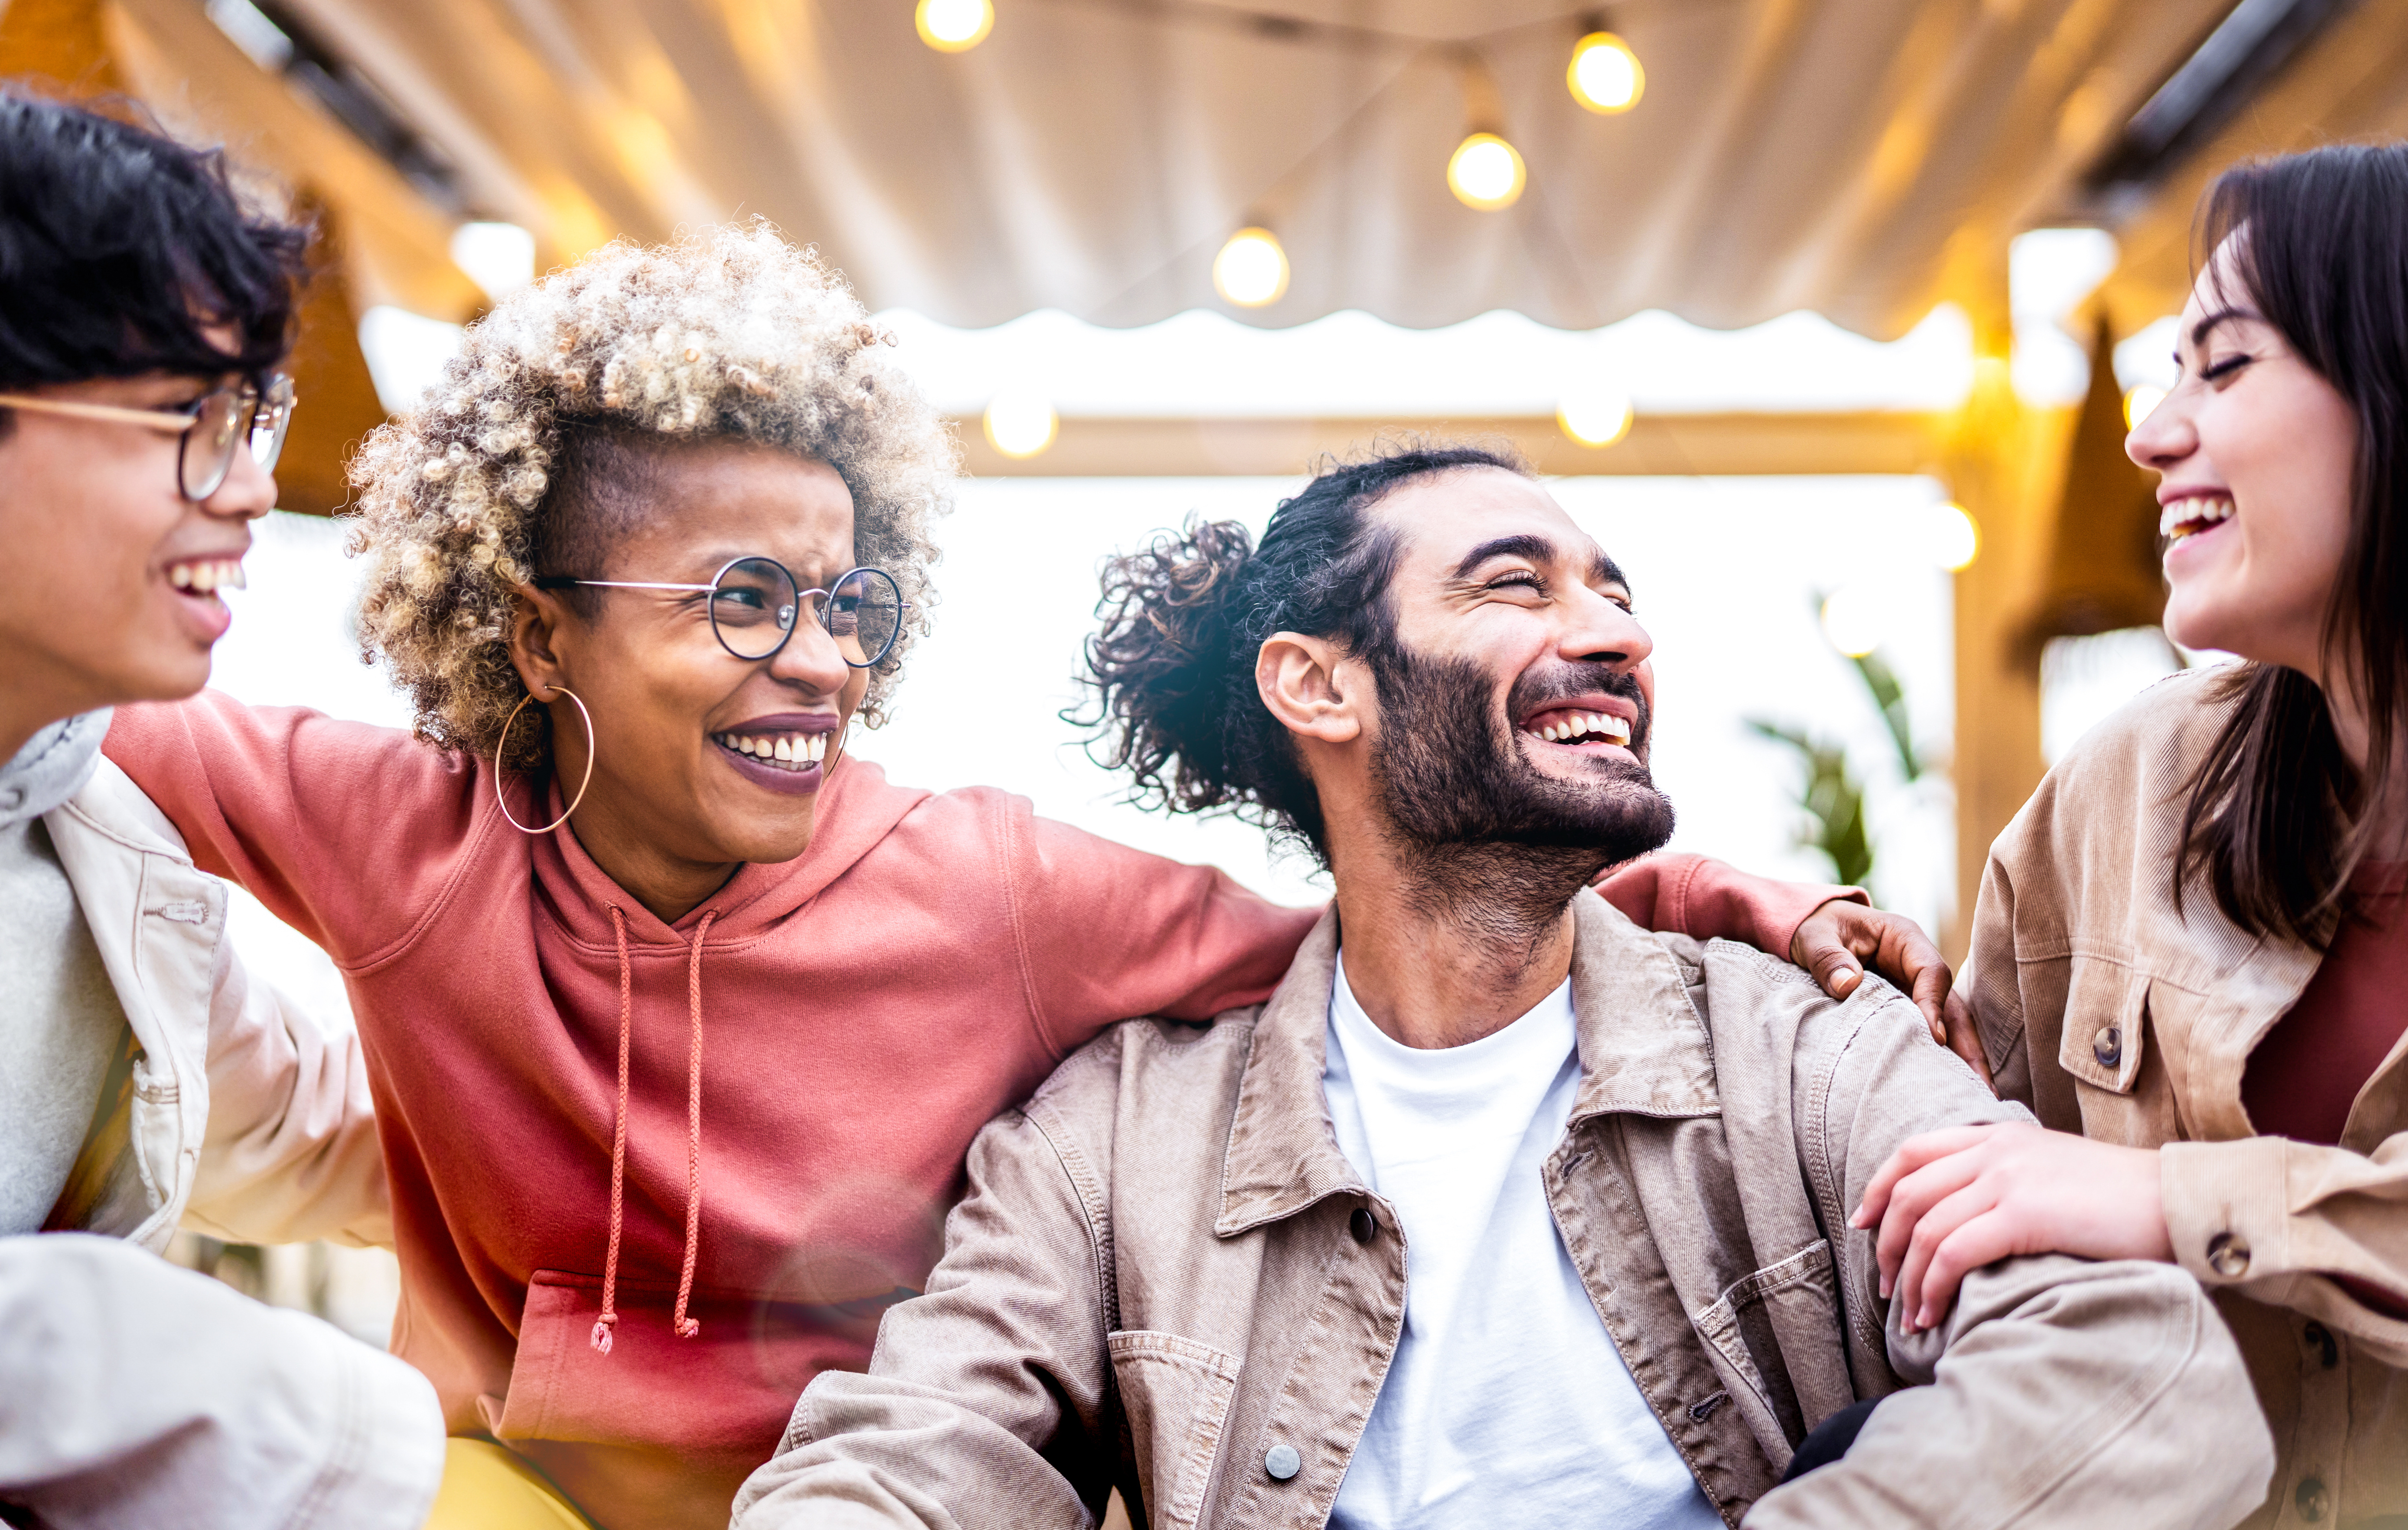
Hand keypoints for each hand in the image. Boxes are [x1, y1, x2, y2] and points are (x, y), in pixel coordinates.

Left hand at [1790, 897, 1991, 1089]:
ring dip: (1964, 1058)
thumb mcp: (1814, 937)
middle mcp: (1918, 964)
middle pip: (1952, 1004)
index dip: (1934, 1004)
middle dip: (1969, 1044)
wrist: (1812, 929)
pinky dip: (1943, 1058)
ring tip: (1978, 1095)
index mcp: (1904, 938)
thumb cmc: (1817, 928)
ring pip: (1950, 1024)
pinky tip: (1950, 1087)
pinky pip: (1930, 1033)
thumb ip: (1827, 958)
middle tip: (1981, 1084)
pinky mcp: (1908, 1008)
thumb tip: (1846, 985)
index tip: (1935, 1038)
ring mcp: (1917, 988)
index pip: (1931, 971)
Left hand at [1849, 1122, 2171, 1331]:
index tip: (1863, 1223)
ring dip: (1908, 1276)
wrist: (2179, 1200)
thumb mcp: (2056, 1174)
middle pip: (1909, 1192)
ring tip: (1910, 1314)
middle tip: (1885, 1284)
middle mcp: (1995, 1150)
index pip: (1914, 1152)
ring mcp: (2007, 1179)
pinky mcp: (2023, 1214)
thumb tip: (1975, 1221)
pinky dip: (1933, 1286)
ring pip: (1924, 1227)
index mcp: (2000, 1136)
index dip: (1880, 1188)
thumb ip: (2012, 1182)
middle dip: (1885, 1242)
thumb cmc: (2127, 1201)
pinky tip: (1934, 1314)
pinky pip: (1952, 1251)